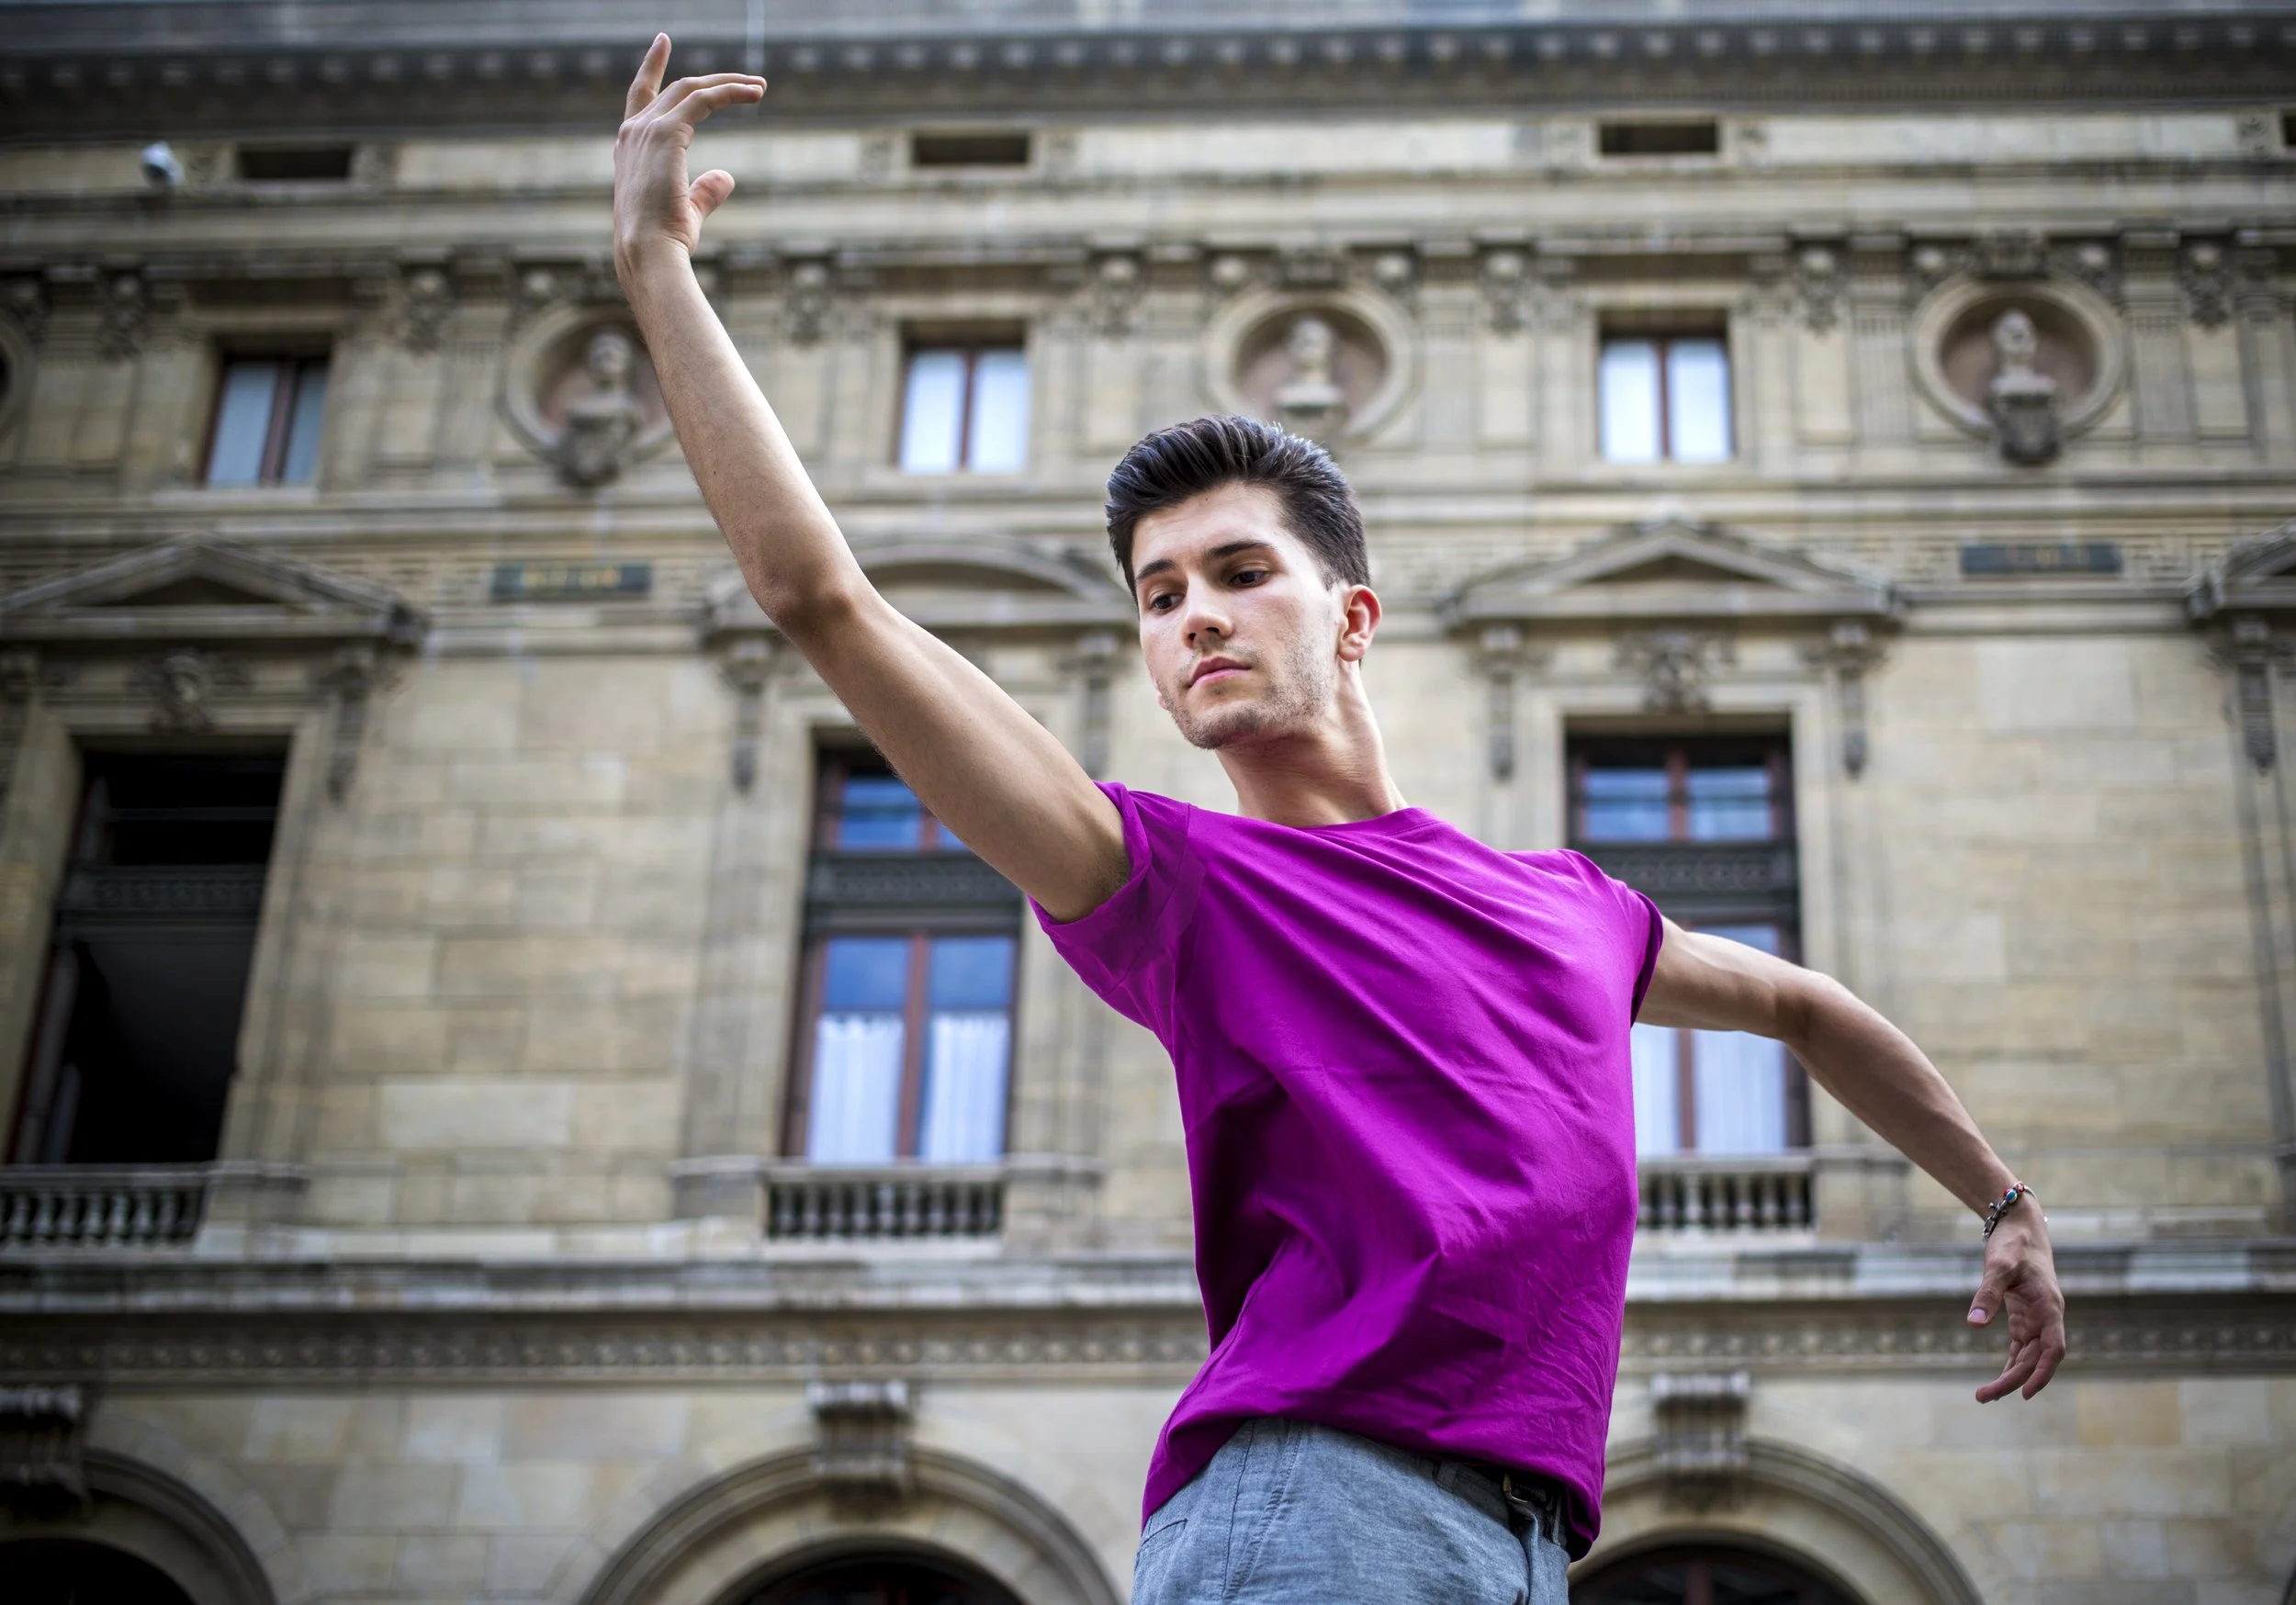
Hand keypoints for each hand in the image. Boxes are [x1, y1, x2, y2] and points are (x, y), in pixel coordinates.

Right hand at [613, 34, 764, 281]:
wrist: (649, 252)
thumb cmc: (664, 240)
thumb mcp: (686, 210)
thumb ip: (704, 191)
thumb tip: (726, 177)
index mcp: (630, 149)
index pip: (640, 96)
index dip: (652, 67)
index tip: (663, 41)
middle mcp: (633, 133)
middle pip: (675, 88)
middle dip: (714, 80)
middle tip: (748, 80)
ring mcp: (647, 130)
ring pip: (692, 89)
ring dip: (729, 84)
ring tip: (760, 87)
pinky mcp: (667, 133)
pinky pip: (705, 100)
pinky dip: (731, 92)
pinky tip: (755, 94)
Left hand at [1966, 1210, 2066, 1401]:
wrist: (2019, 1226)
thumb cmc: (2013, 1244)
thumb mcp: (1999, 1266)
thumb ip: (1988, 1294)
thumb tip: (1973, 1324)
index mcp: (2049, 1308)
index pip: (2053, 1349)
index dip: (2042, 1373)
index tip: (2025, 1394)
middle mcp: (2047, 1317)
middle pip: (2035, 1358)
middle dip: (2013, 1380)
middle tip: (1983, 1397)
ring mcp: (2036, 1318)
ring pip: (2027, 1356)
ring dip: (2010, 1376)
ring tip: (1985, 1395)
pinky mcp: (2024, 1316)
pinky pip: (2020, 1347)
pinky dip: (2011, 1363)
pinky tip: (1999, 1378)